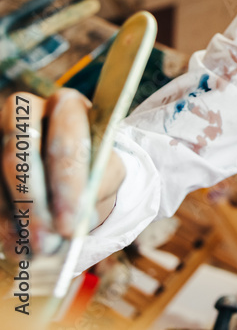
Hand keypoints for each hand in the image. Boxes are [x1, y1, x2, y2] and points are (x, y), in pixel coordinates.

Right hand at [0, 89, 124, 257]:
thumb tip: (78, 220)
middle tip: (46, 243)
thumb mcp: (107, 173)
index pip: (64, 139)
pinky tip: (15, 245)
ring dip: (14, 218)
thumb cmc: (94, 168)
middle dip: (32, 204)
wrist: (72, 172)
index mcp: (66, 105)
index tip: (74, 224)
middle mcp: (24, 112)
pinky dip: (1, 222)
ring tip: (35, 250)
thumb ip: (97, 188)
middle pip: (18, 156)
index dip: (67, 184)